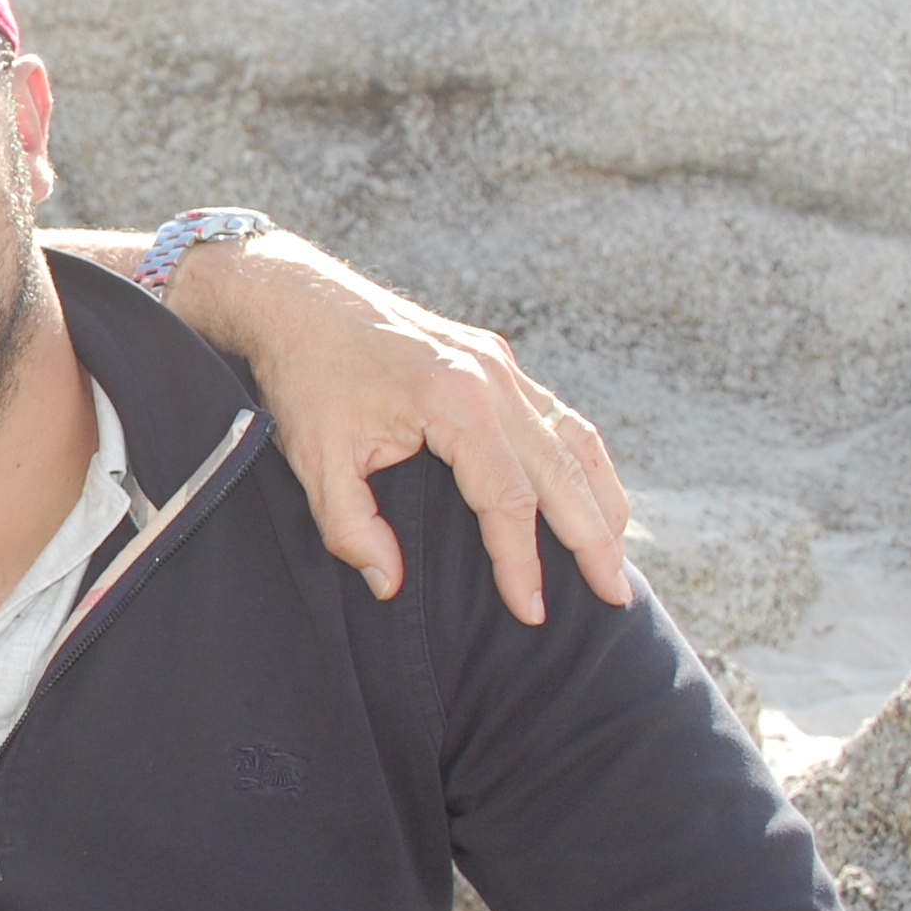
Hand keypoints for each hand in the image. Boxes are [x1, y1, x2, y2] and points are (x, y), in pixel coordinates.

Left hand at [44, 228, 631, 623]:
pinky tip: (588, 496)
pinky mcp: (495, 359)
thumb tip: (389, 585)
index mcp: (454, 401)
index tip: (531, 612)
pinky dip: (581, 460)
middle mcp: (492, 378)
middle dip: (593, 539)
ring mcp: (499, 363)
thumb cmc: (303, 377)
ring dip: (602, 498)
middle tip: (615, 596)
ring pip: (574, 439)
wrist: (295, 298)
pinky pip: (556, 416)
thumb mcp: (313, 459)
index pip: (508, 499)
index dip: (521, 562)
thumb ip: (350, 527)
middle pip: (563, 471)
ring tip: (615, 556)